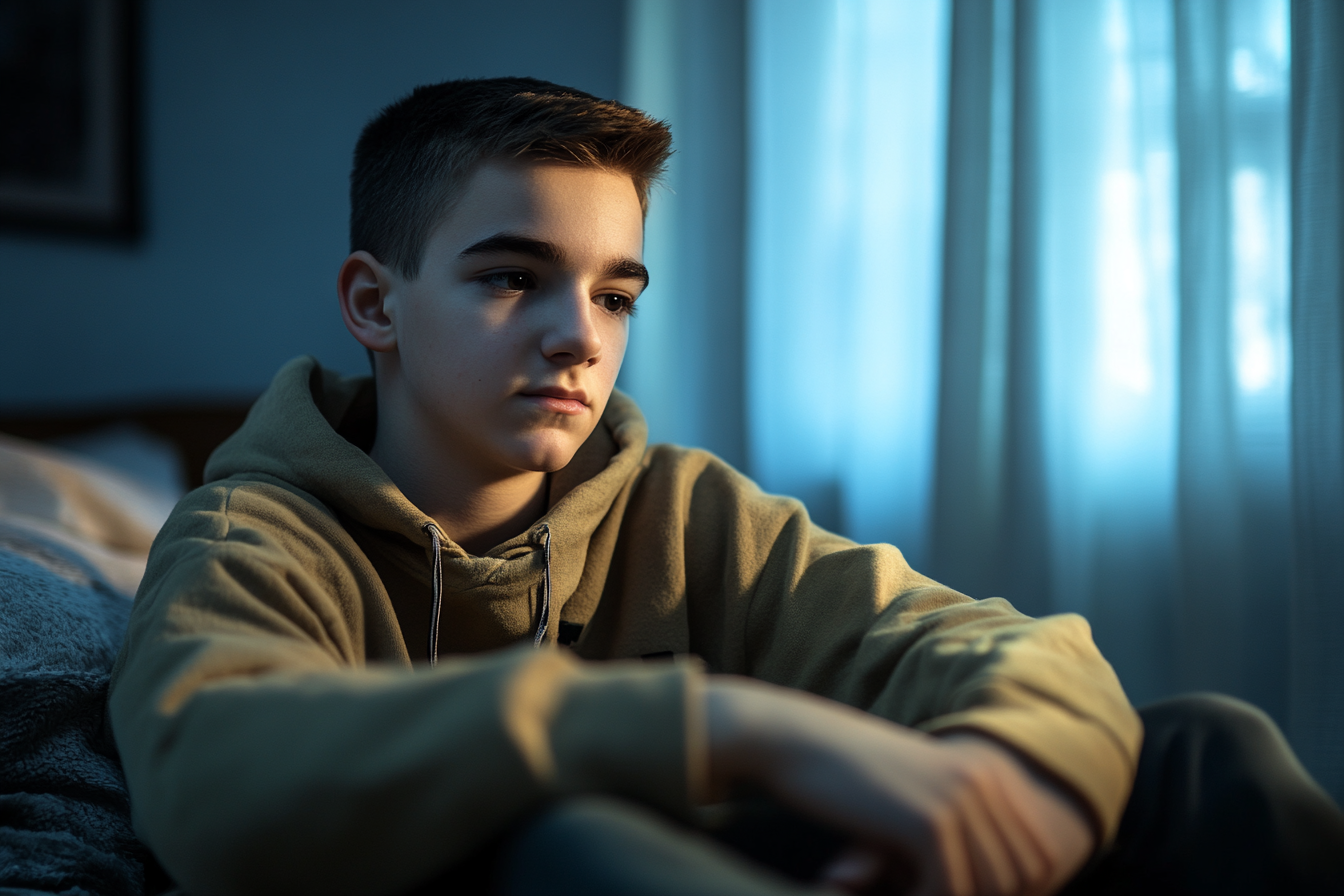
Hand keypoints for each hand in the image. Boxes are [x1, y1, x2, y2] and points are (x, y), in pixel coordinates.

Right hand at [705, 677, 1095, 895]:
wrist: (792, 741)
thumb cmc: (847, 776)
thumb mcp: (917, 796)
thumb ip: (963, 832)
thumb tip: (1010, 891)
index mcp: (992, 771)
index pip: (1040, 858)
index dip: (1012, 891)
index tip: (949, 887)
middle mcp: (986, 780)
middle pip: (1020, 878)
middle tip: (913, 886)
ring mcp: (961, 798)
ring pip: (986, 889)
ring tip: (895, 884)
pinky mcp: (930, 821)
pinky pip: (948, 889)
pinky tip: (885, 884)